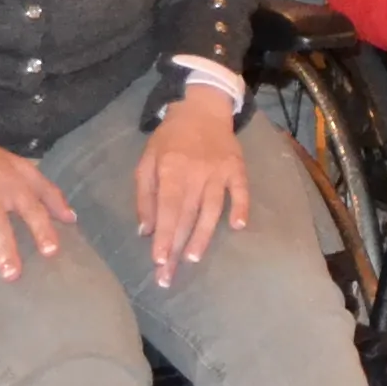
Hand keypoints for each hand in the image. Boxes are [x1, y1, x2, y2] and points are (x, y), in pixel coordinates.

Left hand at [131, 85, 251, 284]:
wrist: (202, 109)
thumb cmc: (170, 139)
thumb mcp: (147, 161)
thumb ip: (145, 195)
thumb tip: (146, 230)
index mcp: (171, 169)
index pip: (168, 209)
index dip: (164, 235)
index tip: (159, 260)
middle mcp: (197, 172)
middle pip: (187, 215)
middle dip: (177, 247)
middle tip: (169, 276)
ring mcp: (220, 170)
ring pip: (212, 208)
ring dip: (203, 235)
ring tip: (194, 259)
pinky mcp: (238, 168)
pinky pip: (241, 190)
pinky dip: (241, 208)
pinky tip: (239, 227)